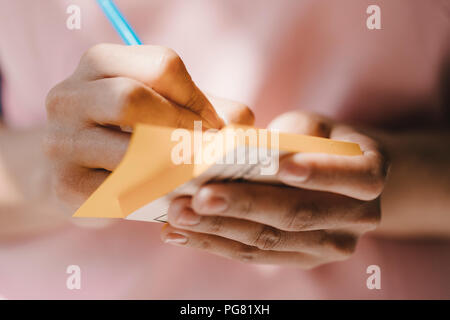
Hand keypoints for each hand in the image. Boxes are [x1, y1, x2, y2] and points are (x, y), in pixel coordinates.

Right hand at [44, 44, 252, 210]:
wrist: (74, 169)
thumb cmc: (130, 133)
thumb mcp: (161, 107)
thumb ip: (205, 109)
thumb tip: (240, 128)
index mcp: (100, 63)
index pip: (161, 65)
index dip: (197, 98)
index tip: (214, 125)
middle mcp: (69, 96)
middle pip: (133, 100)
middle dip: (182, 129)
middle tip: (207, 153)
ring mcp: (60, 142)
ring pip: (129, 152)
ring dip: (173, 167)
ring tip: (196, 175)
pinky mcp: (66, 187)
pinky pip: (122, 192)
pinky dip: (155, 194)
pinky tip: (169, 194)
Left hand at [162, 111, 388, 268]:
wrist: (339, 179)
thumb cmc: (322, 142)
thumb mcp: (314, 126)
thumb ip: (291, 137)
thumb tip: (246, 150)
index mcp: (369, 175)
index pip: (354, 177)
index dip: (320, 173)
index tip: (282, 167)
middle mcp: (358, 219)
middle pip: (298, 215)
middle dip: (244, 205)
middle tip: (199, 196)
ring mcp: (328, 246)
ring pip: (270, 241)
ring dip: (219, 230)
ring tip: (179, 215)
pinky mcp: (299, 259)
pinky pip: (255, 256)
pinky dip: (216, 244)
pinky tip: (182, 233)